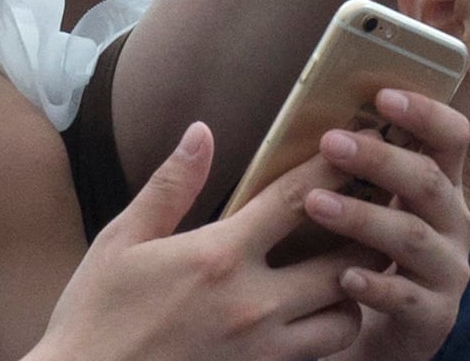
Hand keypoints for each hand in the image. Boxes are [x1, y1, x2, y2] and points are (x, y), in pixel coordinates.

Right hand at [30, 123, 374, 360]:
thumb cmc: (95, 315)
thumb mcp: (122, 242)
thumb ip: (170, 186)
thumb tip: (202, 132)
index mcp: (220, 256)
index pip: (297, 199)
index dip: (334, 169)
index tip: (357, 146)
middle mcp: (252, 304)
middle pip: (343, 263)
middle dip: (364, 234)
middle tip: (374, 211)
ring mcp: (260, 351)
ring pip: (342, 322)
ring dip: (352, 294)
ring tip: (345, 272)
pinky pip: (316, 359)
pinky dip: (326, 336)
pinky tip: (314, 316)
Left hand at [307, 92, 469, 360]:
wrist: (388, 336)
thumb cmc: (372, 255)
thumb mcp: (379, 208)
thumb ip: (366, 172)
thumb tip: (318, 119)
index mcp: (444, 187)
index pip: (453, 137)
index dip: (425, 112)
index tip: (382, 96)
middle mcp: (456, 223)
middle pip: (428, 181)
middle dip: (380, 159)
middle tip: (331, 142)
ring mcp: (449, 271)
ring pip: (412, 236)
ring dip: (364, 217)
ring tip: (316, 204)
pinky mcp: (435, 317)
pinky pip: (405, 297)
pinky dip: (374, 284)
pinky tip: (342, 276)